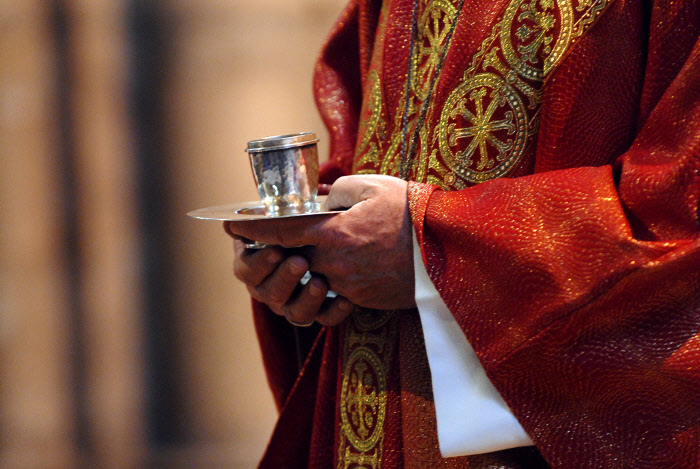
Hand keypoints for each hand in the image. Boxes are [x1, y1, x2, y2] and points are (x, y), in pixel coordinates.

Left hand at [226, 174, 414, 324]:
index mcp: (332, 234)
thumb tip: (321, 199)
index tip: (229, 223)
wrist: (448, 252)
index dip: (250, 228)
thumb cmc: (412, 213)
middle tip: (281, 231)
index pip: (278, 232)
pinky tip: (349, 260)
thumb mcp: (374, 187)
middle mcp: (333, 264)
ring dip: (310, 262)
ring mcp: (347, 286)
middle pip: (292, 257)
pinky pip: (336, 290)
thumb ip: (339, 191)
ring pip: (313, 275)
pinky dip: (333, 275)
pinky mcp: (362, 300)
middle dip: (282, 246)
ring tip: (322, 246)